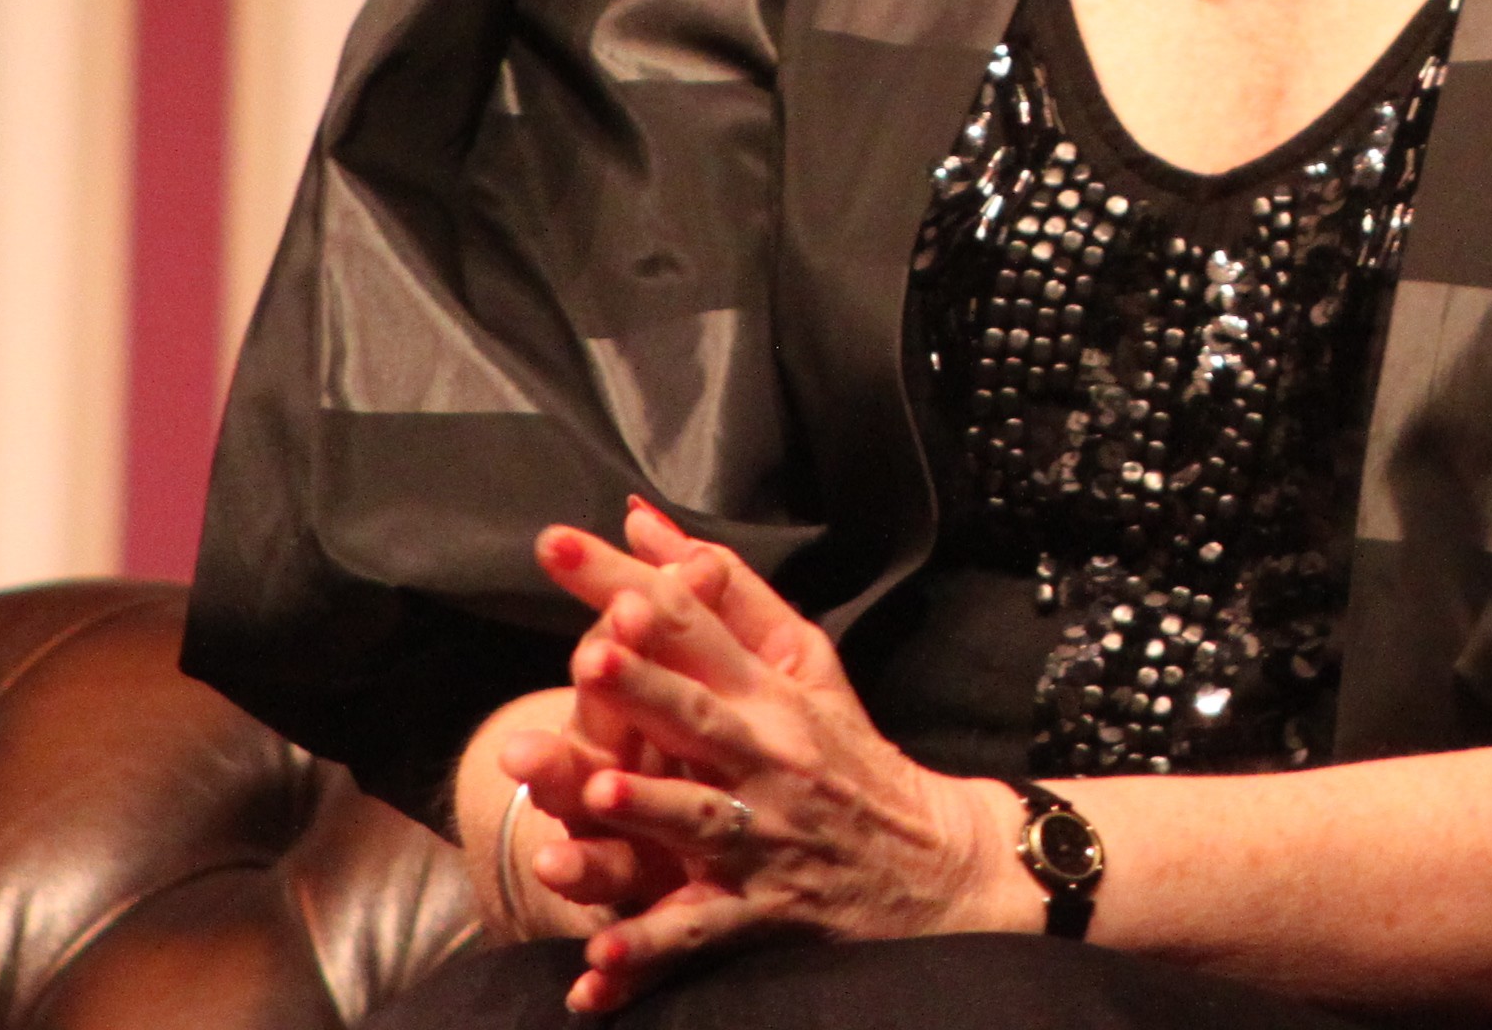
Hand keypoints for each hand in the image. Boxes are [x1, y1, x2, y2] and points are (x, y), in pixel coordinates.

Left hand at [526, 505, 1032, 1008]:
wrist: (932, 862)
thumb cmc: (848, 753)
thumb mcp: (804, 661)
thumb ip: (722, 592)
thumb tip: (643, 523)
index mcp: (769, 692)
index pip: (693, 625)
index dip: (628, 586)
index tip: (559, 547)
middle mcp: (767, 758)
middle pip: (698, 716)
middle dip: (646, 687)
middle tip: (590, 658)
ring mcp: (764, 838)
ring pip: (699, 821)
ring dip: (648, 810)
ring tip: (594, 797)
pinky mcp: (763, 912)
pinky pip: (702, 933)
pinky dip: (652, 951)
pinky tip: (598, 967)